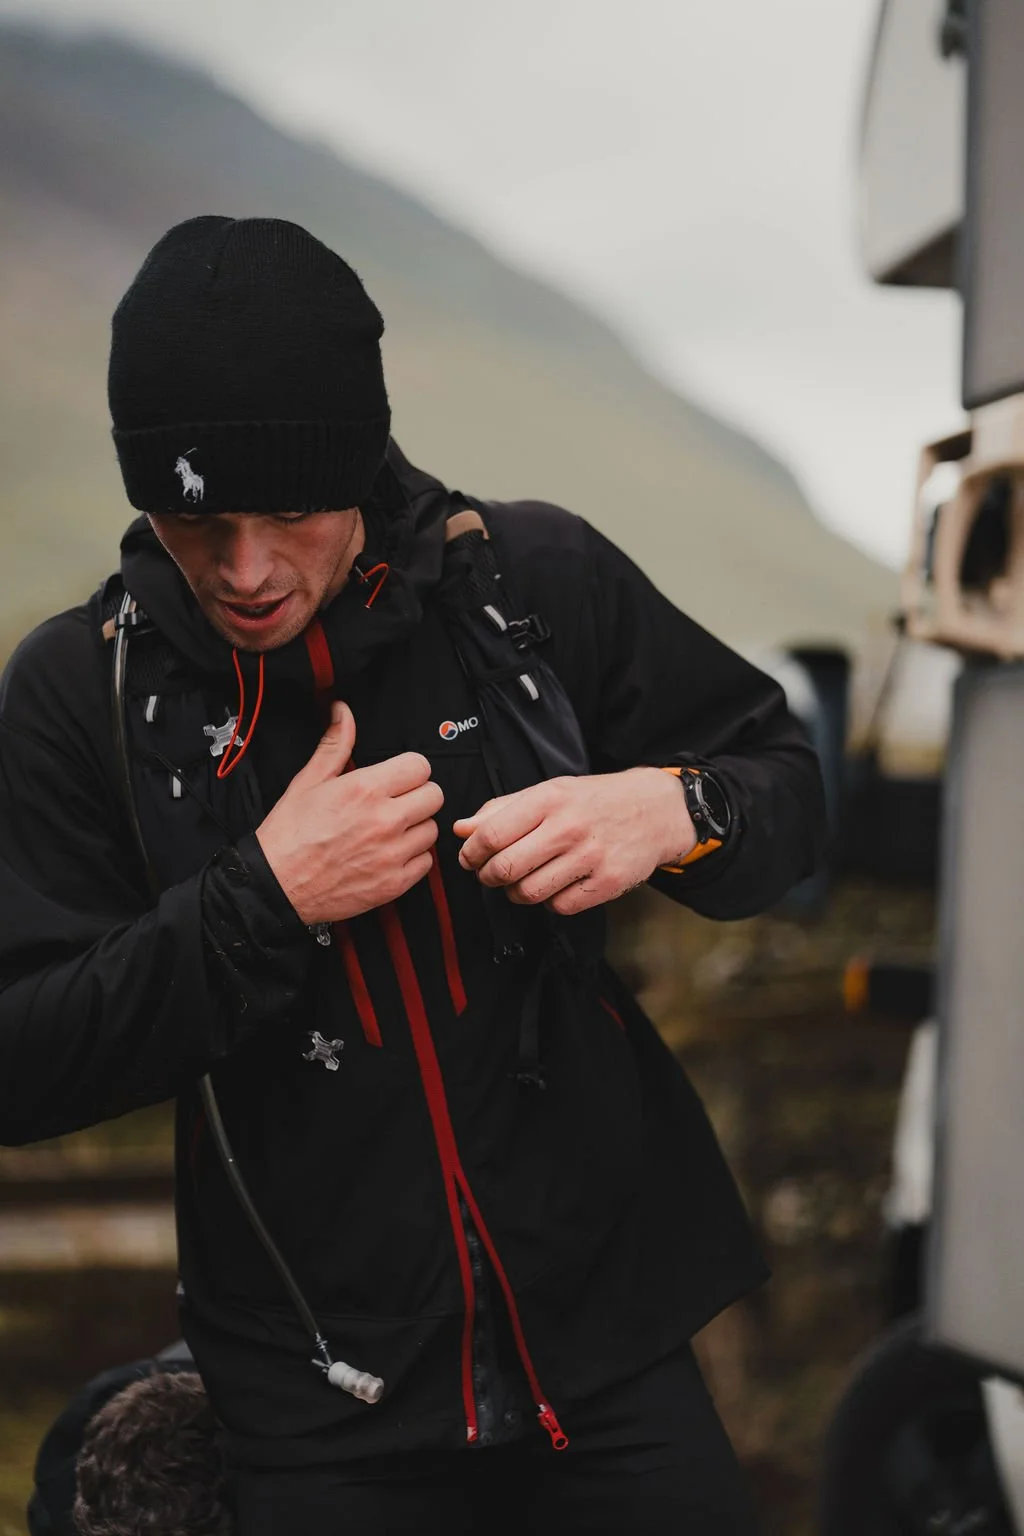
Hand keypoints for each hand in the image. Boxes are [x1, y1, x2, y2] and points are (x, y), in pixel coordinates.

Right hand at [256, 701, 443, 923]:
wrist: (277, 885)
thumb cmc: (290, 835)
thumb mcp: (308, 782)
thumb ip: (335, 744)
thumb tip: (343, 713)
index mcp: (365, 789)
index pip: (420, 766)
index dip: (408, 770)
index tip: (398, 778)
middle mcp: (384, 820)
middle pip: (434, 795)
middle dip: (417, 796)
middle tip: (396, 803)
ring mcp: (392, 853)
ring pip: (432, 829)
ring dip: (416, 828)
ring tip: (390, 831)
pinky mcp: (395, 883)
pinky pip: (426, 862)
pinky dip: (412, 859)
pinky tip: (389, 854)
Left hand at [453, 768, 695, 916]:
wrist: (656, 811)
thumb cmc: (594, 801)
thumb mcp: (550, 792)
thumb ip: (503, 810)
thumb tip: (462, 829)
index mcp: (549, 799)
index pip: (491, 835)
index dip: (471, 853)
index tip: (470, 859)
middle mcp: (569, 827)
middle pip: (506, 868)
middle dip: (489, 876)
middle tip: (492, 874)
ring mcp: (590, 857)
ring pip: (529, 893)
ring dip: (516, 892)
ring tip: (523, 880)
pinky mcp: (608, 883)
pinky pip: (559, 907)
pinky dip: (550, 902)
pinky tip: (557, 884)